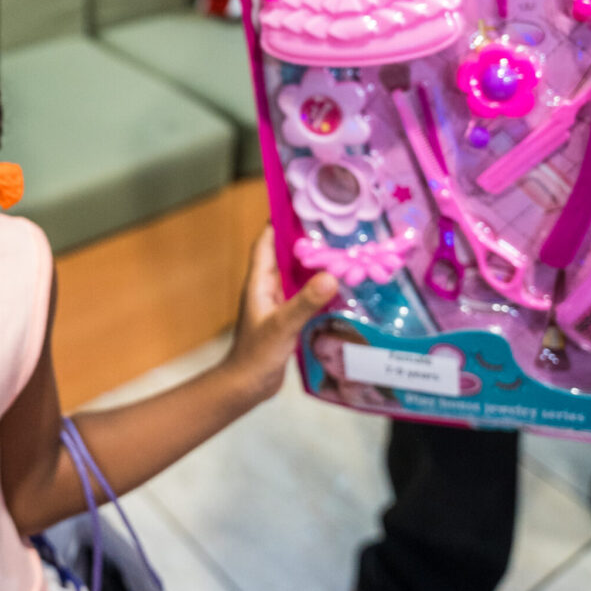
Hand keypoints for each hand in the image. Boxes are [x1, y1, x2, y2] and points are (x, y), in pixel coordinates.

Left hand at [226, 226, 336, 403]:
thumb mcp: (282, 326)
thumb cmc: (257, 354)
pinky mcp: (288, 319)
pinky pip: (305, 295)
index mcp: (259, 283)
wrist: (247, 386)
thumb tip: (330, 276)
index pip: (266, 242)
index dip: (278, 222)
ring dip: (315, 265)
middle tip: (334, 226)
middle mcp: (268, 288)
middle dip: (305, 241)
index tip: (300, 204)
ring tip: (343, 251)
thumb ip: (305, 302)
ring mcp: (278, 304)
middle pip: (285, 255)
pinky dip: (320, 288)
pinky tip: (341, 288)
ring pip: (297, 276)